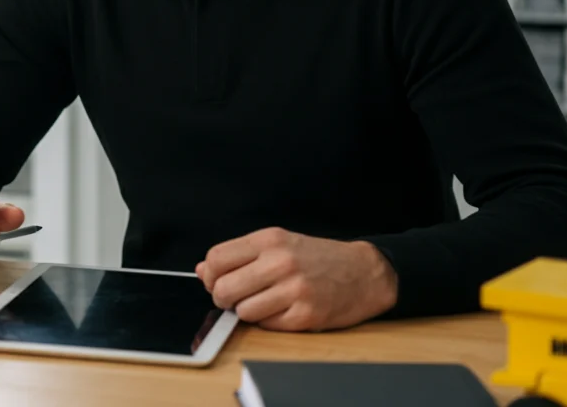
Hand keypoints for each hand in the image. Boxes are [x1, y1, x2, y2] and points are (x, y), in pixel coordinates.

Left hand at [196, 227, 397, 331]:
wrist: (365, 272)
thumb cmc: (317, 258)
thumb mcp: (277, 244)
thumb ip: (239, 256)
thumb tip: (202, 270)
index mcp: (269, 241)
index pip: (216, 259)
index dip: (210, 276)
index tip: (216, 282)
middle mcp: (280, 262)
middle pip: (224, 289)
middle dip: (223, 299)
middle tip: (235, 298)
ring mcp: (294, 290)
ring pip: (243, 311)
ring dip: (247, 312)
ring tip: (264, 303)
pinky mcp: (306, 315)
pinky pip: (267, 326)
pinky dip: (269, 322)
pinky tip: (282, 311)